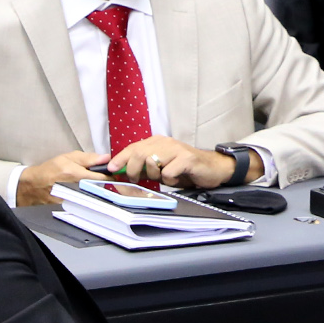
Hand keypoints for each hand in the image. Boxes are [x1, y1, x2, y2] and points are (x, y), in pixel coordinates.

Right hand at [15, 149, 107, 206]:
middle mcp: (73, 189)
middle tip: (104, 182)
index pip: (100, 178)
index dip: (109, 177)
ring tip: (93, 188)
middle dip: (103, 186)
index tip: (113, 176)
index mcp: (73, 174)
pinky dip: (88, 199)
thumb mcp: (68, 157)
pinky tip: (85, 195)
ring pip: (92, 198)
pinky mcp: (69, 209)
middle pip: (98, 190)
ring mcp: (71, 201)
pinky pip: (84, 204)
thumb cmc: (50, 169)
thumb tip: (106, 158)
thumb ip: (88, 158)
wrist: (34, 186)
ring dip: (96, 193)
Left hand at [99, 136, 259, 188]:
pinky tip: (178, 177)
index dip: (120, 158)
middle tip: (136, 179)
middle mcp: (165, 142)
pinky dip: (170, 179)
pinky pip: (168, 172)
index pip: (133, 148)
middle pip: (138, 153)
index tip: (110, 169)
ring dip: (153, 175)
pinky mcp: (187, 159)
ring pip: (151, 162)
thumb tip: (124, 173)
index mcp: (157, 142)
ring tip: (164, 177)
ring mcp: (176, 149)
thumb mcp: (162, 169)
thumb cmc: (186, 169)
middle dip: (132, 169)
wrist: (213, 168)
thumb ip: (145, 169)